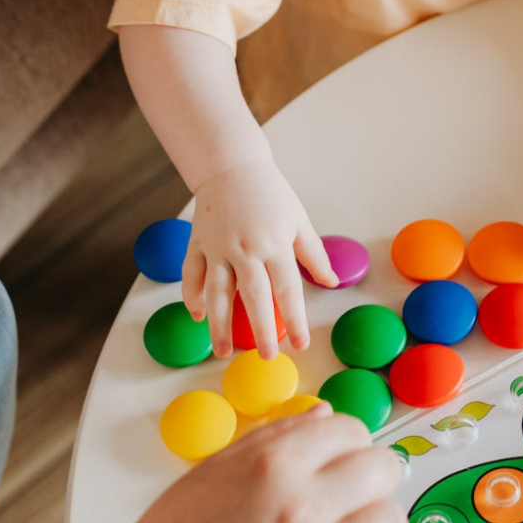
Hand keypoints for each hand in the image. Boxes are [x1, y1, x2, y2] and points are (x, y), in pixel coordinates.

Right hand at [79, 407, 406, 522]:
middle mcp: (300, 508)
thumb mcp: (215, 469)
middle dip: (370, 475)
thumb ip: (277, 436)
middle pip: (383, 469)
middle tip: (351, 491)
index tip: (338, 456)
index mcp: (272, 465)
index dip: (346, 441)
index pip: (349, 428)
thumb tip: (324, 417)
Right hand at [184, 159, 334, 357]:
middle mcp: (245, 248)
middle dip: (261, 330)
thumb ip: (313, 253)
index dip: (295, 318)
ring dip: (219, 324)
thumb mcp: (298, 219)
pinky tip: (197, 316)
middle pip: (253, 296)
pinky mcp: (197, 243)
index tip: (301, 343)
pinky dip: (192, 296)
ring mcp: (217, 247)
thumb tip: (331, 282)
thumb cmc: (269, 193)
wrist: (230, 165)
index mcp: (274, 243)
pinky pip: (192, 275)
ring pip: (217, 292)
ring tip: (223, 352)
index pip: (287, 289)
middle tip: (267, 357)